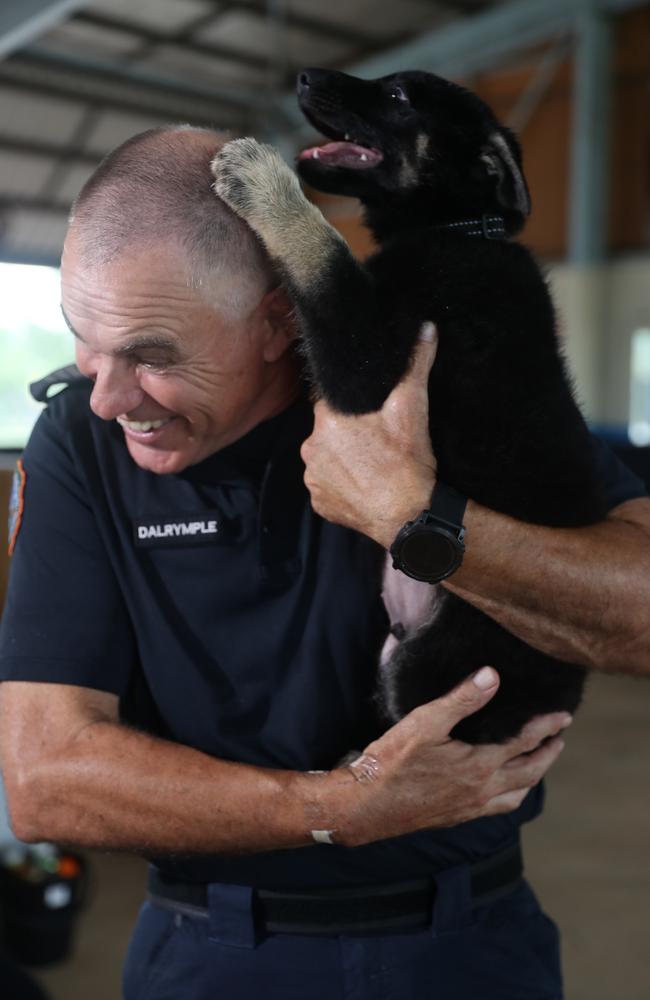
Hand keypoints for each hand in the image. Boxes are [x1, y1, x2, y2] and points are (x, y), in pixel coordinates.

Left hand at [301, 323, 437, 547]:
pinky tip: (365, 486)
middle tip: (376, 442)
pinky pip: (327, 488)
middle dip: (348, 435)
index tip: (370, 416)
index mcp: (326, 419)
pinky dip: (343, 486)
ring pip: (327, 460)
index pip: (332, 403)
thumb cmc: (407, 462)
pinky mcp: (319, 504)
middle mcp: (310, 448)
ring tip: (372, 466)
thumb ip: (415, 365)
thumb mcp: (413, 407)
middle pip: (328, 432)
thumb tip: (426, 329)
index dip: (352, 408)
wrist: (409, 517)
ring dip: (344, 461)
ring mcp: (312, 479)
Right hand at [311, 667, 569, 846]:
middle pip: (530, 773)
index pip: (526, 743)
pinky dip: (511, 795)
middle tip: (559, 739)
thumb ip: (462, 699)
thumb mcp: (426, 721)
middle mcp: (483, 791)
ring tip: (537, 764)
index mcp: (480, 766)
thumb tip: (492, 676)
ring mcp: (470, 807)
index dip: (547, 727)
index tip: (563, 716)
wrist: (366, 806)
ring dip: (532, 778)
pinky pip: (497, 808)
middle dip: (548, 755)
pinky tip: (500, 788)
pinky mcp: (456, 817)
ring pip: (516, 795)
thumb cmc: (392, 762)